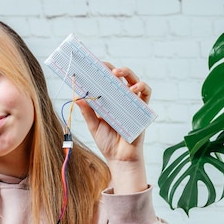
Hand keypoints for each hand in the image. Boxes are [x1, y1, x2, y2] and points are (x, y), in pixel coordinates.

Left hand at [76, 65, 149, 193]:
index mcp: (108, 101)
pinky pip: (146, 95)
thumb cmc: (107, 142)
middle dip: (111, 69)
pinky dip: (142, 88)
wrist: (119, 158)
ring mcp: (132, 103)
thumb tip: (77, 97)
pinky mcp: (142, 110)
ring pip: (133, 81)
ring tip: (116, 72)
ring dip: (126, 73)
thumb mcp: (93, 126)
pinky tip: (134, 88)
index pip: (104, 82)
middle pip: (119, 78)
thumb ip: (87, 112)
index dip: (99, 72)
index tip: (90, 65)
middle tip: (102, 65)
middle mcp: (120, 99)